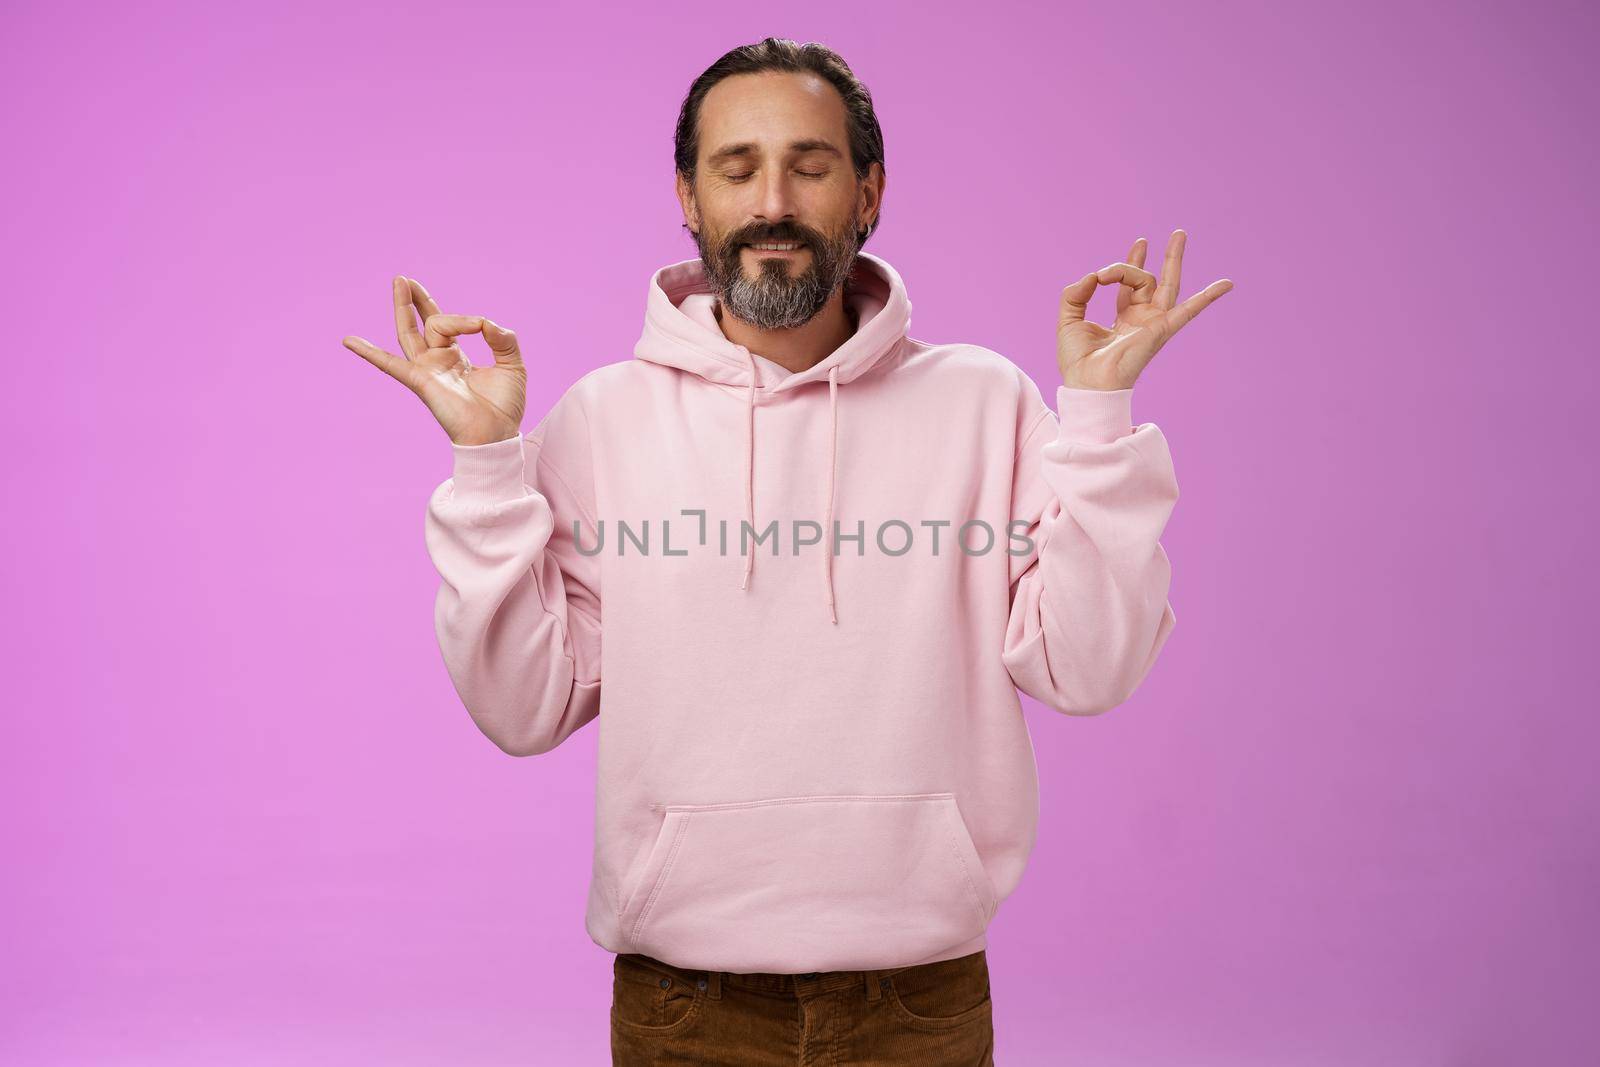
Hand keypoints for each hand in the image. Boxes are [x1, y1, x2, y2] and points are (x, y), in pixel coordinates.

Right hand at [342, 276, 526, 445]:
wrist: (497, 434)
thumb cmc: (503, 406)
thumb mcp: (512, 365)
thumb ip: (503, 339)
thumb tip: (486, 322)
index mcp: (457, 357)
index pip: (452, 324)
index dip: (466, 318)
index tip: (483, 326)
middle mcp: (438, 361)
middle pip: (422, 324)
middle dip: (416, 300)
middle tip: (404, 278)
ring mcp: (427, 370)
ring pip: (410, 333)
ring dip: (404, 307)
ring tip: (398, 282)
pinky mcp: (420, 381)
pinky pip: (390, 365)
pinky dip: (369, 353)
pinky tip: (348, 341)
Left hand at [1056, 230, 1232, 390]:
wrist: (1086, 383)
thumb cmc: (1077, 361)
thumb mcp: (1068, 319)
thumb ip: (1075, 293)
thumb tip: (1092, 275)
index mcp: (1123, 318)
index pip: (1128, 285)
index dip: (1120, 269)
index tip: (1100, 274)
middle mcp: (1142, 319)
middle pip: (1154, 280)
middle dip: (1163, 256)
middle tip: (1176, 233)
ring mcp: (1153, 323)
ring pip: (1166, 284)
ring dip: (1173, 258)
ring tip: (1179, 233)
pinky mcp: (1160, 329)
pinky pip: (1189, 311)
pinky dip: (1207, 298)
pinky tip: (1227, 284)